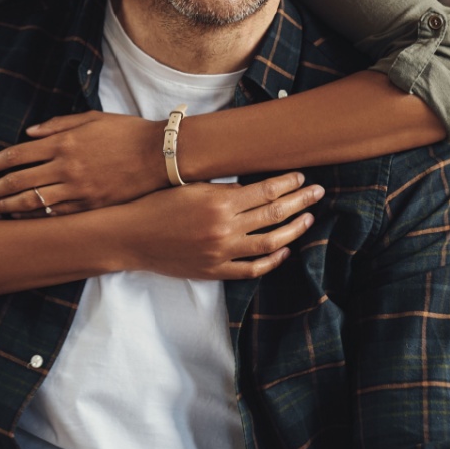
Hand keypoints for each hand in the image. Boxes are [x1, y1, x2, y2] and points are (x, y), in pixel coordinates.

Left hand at [0, 110, 165, 215]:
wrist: (158, 155)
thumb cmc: (126, 132)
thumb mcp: (91, 118)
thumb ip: (58, 124)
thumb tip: (29, 132)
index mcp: (63, 142)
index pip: (18, 154)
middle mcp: (66, 167)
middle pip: (19, 181)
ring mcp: (78, 189)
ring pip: (33, 201)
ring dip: (9, 206)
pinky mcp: (90, 205)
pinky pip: (56, 214)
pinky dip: (36, 217)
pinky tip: (23, 218)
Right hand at [111, 173, 325, 279]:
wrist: (132, 236)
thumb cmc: (158, 205)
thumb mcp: (192, 188)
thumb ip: (224, 189)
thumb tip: (254, 189)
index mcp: (219, 202)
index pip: (265, 191)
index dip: (287, 183)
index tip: (302, 177)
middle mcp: (224, 228)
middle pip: (274, 215)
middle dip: (300, 202)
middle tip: (318, 192)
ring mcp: (221, 253)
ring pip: (270, 244)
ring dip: (293, 230)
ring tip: (308, 219)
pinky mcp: (215, 271)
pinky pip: (251, 270)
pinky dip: (271, 261)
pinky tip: (284, 251)